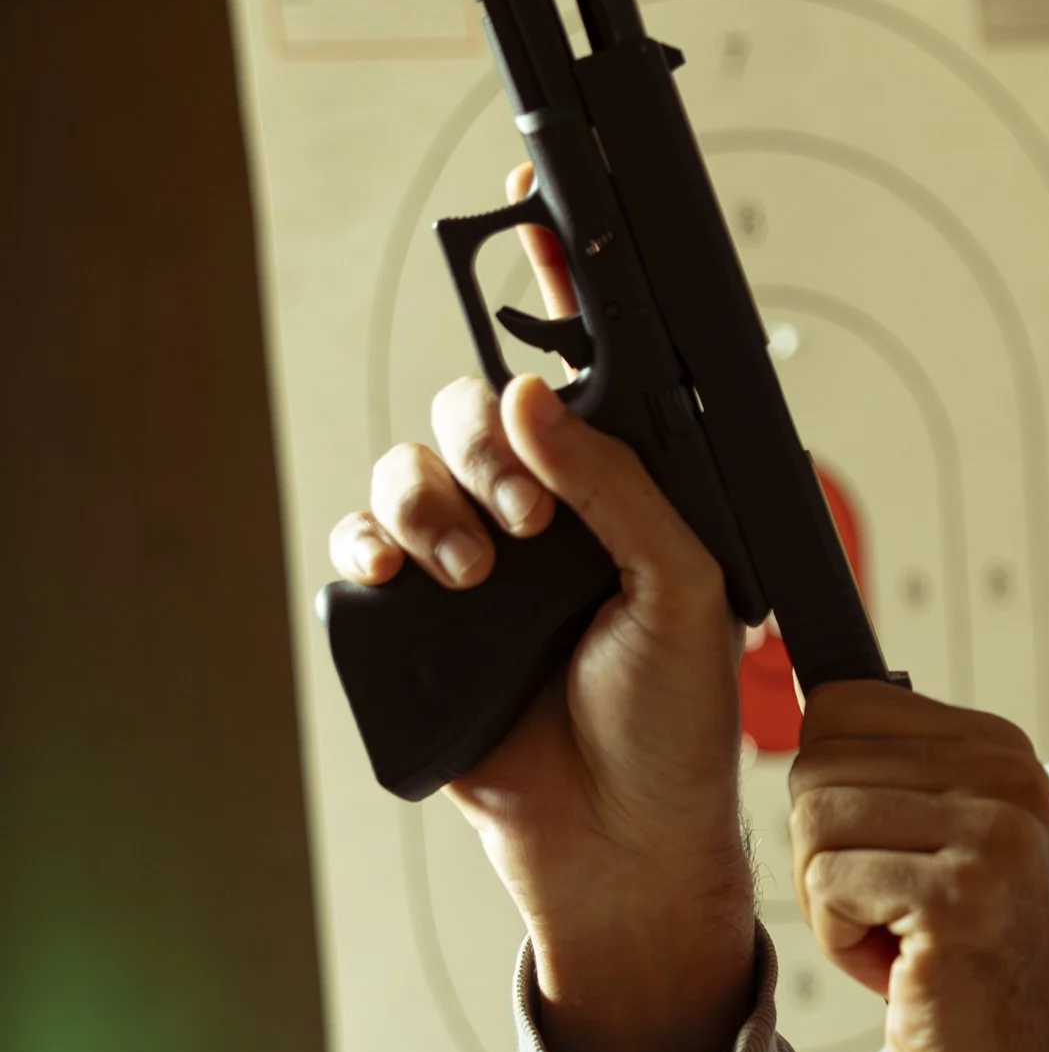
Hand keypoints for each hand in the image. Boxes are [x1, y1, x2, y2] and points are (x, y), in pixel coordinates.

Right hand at [327, 184, 754, 1051]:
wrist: (621, 842)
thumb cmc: (677, 726)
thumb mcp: (683, 589)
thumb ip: (616, 485)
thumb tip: (533, 399)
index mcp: (623, 488)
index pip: (583, 366)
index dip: (550, 285)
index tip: (528, 208)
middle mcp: (545, 509)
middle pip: (477, 404)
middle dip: (491, 444)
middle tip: (533, 524)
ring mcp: (474, 560)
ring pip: (413, 463)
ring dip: (435, 501)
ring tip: (481, 573)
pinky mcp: (415, 616)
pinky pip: (362, 539)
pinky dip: (366, 542)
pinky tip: (395, 573)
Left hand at [789, 685, 1048, 1051]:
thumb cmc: (964, 989)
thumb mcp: (941, 854)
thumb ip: (891, 779)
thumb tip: (808, 703)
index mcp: (1002, 751)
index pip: (840, 708)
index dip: (834, 805)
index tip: (894, 873)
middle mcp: (1009, 775)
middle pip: (817, 761)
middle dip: (826, 857)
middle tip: (897, 924)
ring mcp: (992, 832)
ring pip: (813, 818)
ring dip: (833, 904)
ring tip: (905, 949)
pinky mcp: (959, 895)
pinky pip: (827, 880)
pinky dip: (842, 943)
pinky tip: (904, 975)